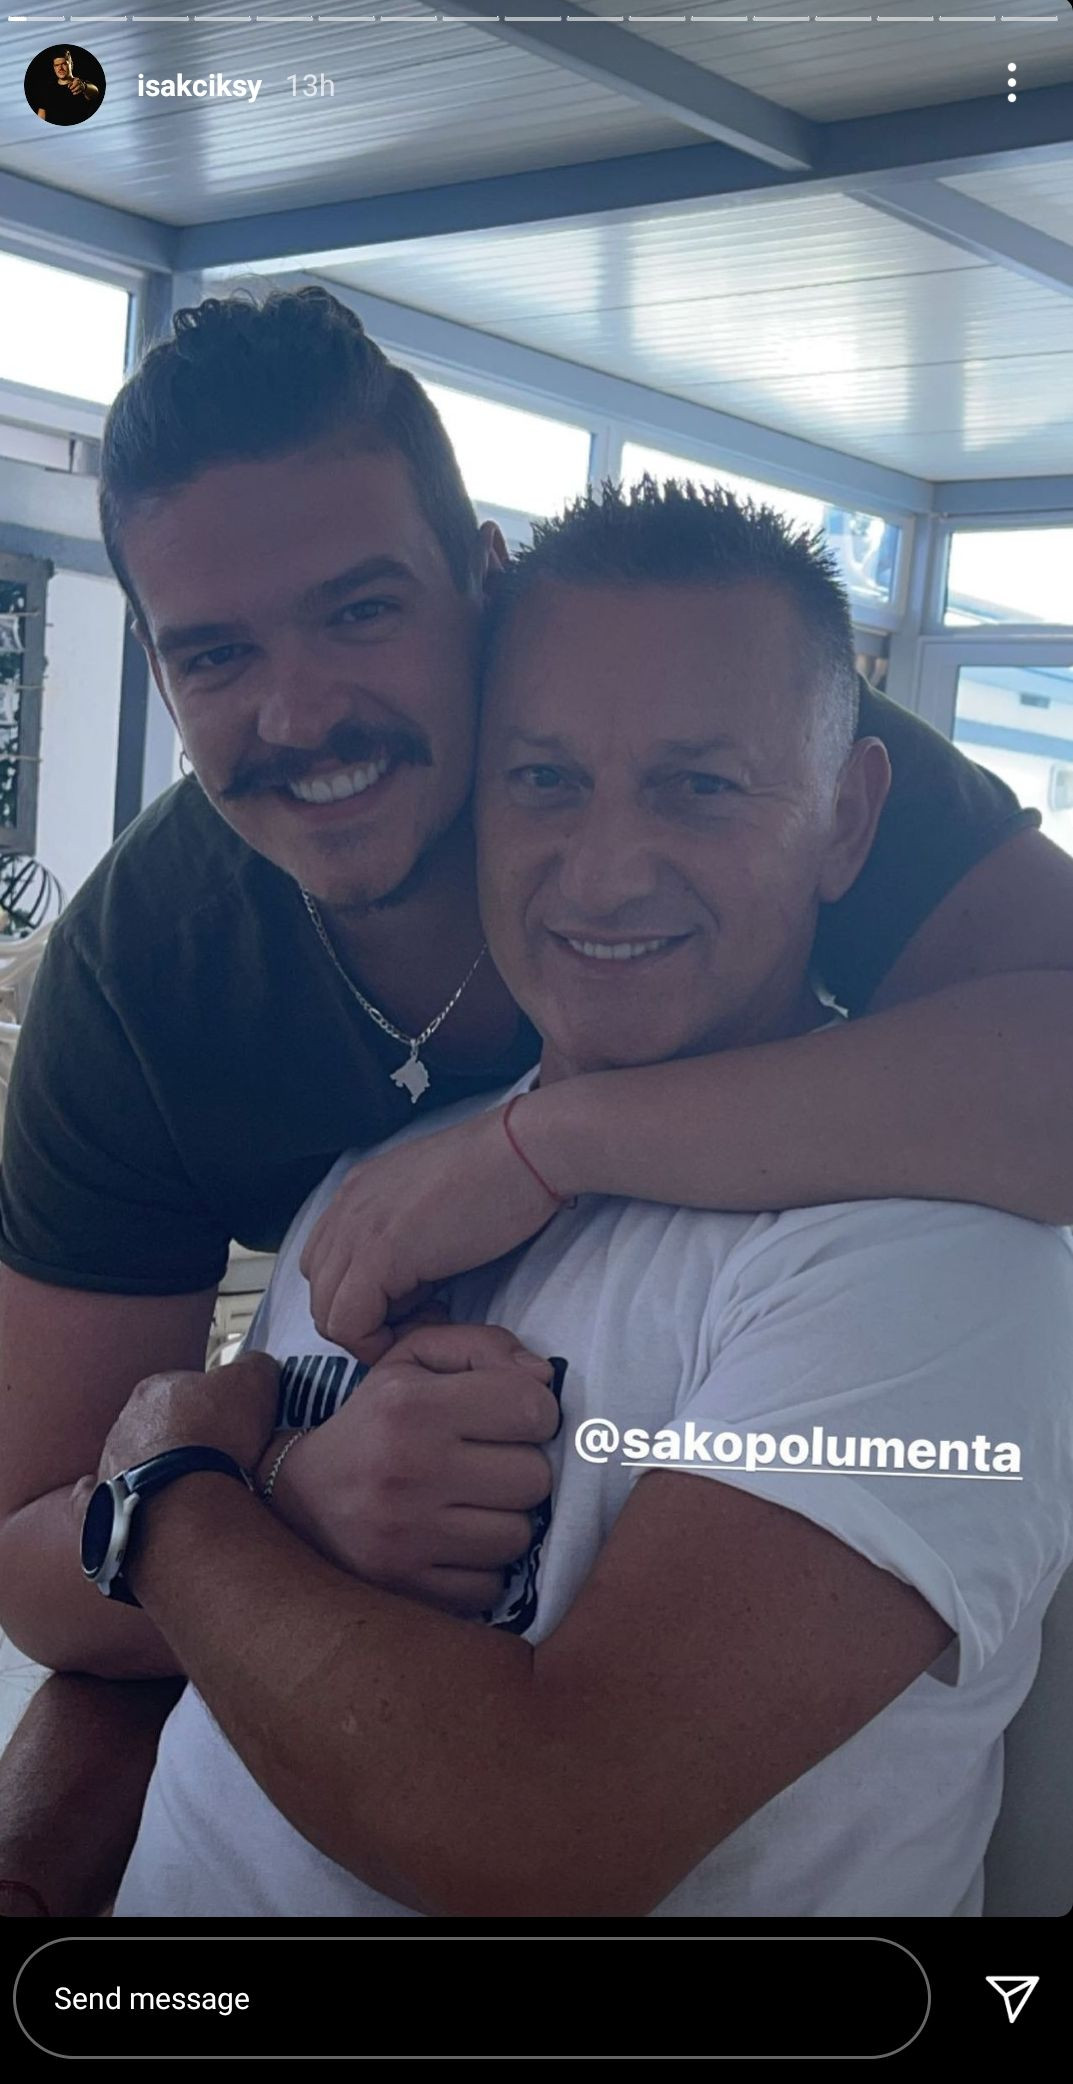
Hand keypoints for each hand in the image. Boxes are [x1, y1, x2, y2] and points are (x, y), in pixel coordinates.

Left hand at [94, 1351, 280, 1487]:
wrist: (184, 1498)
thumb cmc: (217, 1436)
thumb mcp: (253, 1382)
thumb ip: (254, 1365)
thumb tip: (256, 1364)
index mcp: (155, 1389)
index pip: (181, 1388)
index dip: (208, 1404)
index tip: (227, 1422)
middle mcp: (125, 1422)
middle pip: (155, 1425)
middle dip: (180, 1437)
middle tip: (212, 1457)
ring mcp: (110, 1464)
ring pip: (132, 1460)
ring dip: (154, 1469)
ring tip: (188, 1489)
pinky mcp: (102, 1504)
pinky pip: (98, 1497)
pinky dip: (108, 1498)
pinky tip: (126, 1503)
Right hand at [262, 1323, 559, 1614]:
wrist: (301, 1497)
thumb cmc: (376, 1420)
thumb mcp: (414, 1361)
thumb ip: (484, 1348)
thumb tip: (546, 1377)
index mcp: (412, 1405)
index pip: (532, 1408)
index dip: (537, 1412)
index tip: (513, 1420)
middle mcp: (409, 1469)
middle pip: (535, 1478)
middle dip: (523, 1468)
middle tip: (491, 1464)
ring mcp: (406, 1535)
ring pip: (519, 1536)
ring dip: (507, 1520)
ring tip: (475, 1503)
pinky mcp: (405, 1585)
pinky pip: (490, 1586)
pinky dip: (482, 1568)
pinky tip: (456, 1541)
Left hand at [300, 1095, 565, 1357]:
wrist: (526, 1151)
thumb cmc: (501, 1175)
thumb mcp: (431, 1205)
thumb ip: (404, 1236)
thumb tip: (405, 1285)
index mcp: (356, 1193)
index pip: (326, 1267)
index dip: (363, 1298)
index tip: (417, 1304)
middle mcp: (345, 1208)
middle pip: (320, 1293)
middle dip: (364, 1321)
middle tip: (421, 1319)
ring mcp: (356, 1230)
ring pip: (327, 1313)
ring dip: (370, 1333)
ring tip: (425, 1320)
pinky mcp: (379, 1254)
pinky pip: (348, 1323)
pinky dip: (378, 1342)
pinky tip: (426, 1323)